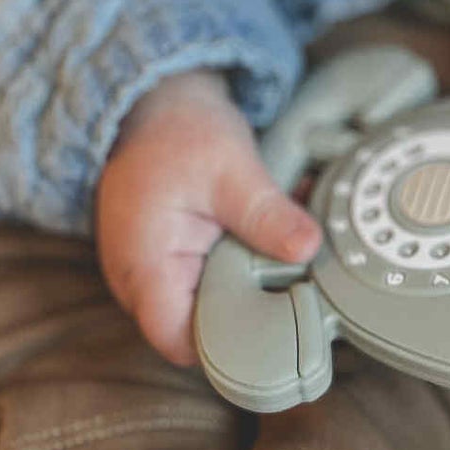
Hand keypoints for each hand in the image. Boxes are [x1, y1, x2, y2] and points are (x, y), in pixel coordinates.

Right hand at [95, 69, 321, 365]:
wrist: (155, 102)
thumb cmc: (180, 132)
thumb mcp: (231, 168)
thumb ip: (266, 214)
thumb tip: (309, 248)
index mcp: (145, 268)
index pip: (181, 342)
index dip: (229, 347)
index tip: (279, 326)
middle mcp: (141, 282)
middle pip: (199, 329)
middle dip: (251, 313)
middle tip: (301, 291)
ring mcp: (154, 273)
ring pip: (209, 303)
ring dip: (251, 286)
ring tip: (291, 262)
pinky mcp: (172, 261)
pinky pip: (210, 280)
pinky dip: (243, 265)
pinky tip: (274, 243)